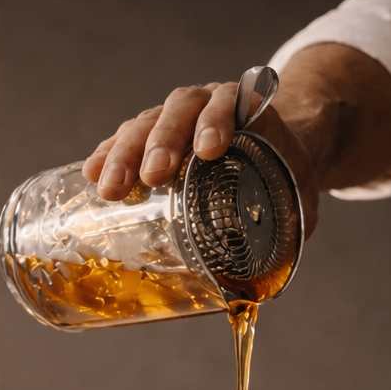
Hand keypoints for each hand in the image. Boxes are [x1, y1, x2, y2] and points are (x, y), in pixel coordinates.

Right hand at [82, 81, 323, 236]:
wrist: (277, 148)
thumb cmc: (286, 174)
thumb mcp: (298, 194)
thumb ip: (292, 227)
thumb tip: (267, 285)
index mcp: (246, 109)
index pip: (229, 104)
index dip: (218, 121)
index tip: (210, 150)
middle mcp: (206, 104)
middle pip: (180, 111)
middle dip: (164, 142)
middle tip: (153, 176)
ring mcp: (175, 118)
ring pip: (146, 123)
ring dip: (126, 152)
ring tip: (110, 188)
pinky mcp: (151, 136)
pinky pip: (125, 138)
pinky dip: (109, 154)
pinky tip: (92, 174)